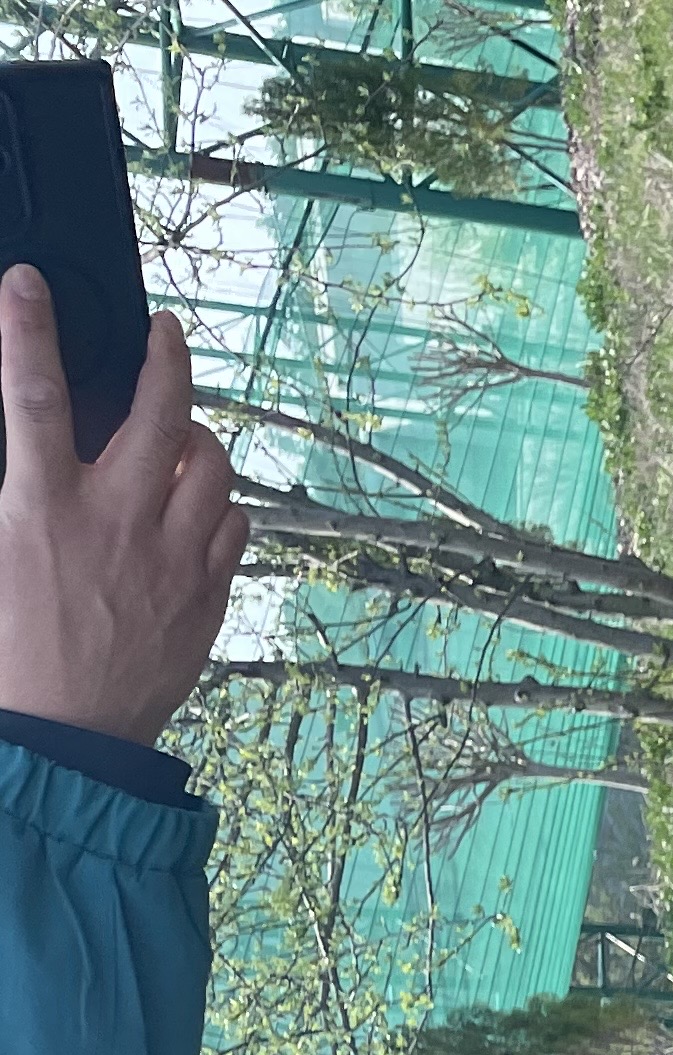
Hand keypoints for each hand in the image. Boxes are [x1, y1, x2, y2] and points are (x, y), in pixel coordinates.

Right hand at [0, 276, 244, 745]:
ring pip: (213, 466)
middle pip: (160, 415)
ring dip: (197, 441)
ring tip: (178, 439)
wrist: (65, 734)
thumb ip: (25, 490)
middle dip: (167, 359)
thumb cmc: (11, 643)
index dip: (27, 330)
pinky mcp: (209, 595)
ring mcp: (172, 559)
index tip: (28, 283)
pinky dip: (217, 505)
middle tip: (165, 332)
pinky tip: (196, 510)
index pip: (33, 396)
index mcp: (40, 508)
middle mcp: (116, 524)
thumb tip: (34, 446)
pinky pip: (232, 525)